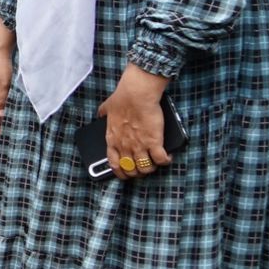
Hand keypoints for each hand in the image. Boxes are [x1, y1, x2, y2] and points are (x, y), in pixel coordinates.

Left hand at [101, 64, 172, 179]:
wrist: (136, 95)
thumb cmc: (122, 99)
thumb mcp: (106, 108)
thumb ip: (103, 114)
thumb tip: (101, 114)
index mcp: (112, 140)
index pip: (114, 164)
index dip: (121, 172)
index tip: (126, 173)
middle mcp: (125, 146)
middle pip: (131, 170)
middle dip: (137, 172)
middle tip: (143, 168)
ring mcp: (139, 146)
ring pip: (146, 168)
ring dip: (151, 168)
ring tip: (155, 163)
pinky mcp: (154, 142)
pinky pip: (160, 160)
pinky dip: (165, 161)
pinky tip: (167, 157)